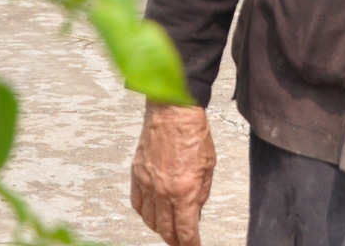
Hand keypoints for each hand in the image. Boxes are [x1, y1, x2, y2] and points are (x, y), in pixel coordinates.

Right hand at [131, 100, 214, 245]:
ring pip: (149, 219)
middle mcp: (163, 191)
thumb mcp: (208, 167)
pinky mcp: (136, 174)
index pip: (186, 230)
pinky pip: (137, 203)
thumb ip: (201, 193)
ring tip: (167, 230)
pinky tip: (150, 214)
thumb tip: (196, 212)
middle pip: (165, 229)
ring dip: (159, 229)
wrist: (173, 111)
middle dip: (174, 240)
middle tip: (181, 242)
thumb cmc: (193, 133)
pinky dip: (144, 213)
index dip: (190, 244)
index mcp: (184, 190)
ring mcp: (147, 183)